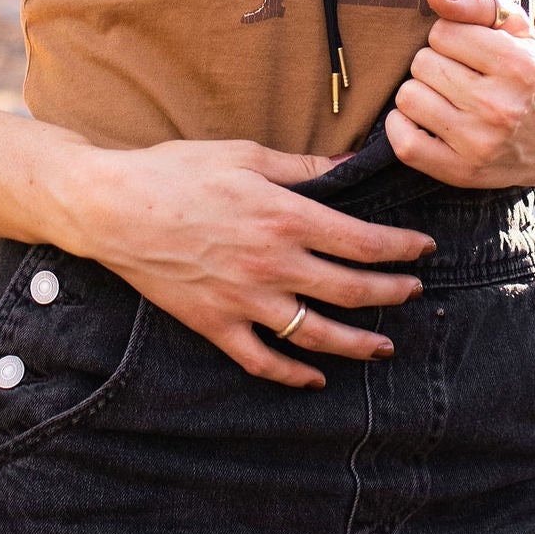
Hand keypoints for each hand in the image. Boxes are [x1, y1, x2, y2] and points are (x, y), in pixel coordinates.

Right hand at [61, 138, 431, 389]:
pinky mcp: (215, 324)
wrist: (112, 208)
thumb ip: (300, 165)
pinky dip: (292, 375)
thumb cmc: (175, 172)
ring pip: (317, 333)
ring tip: (382, 346)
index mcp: (287, 217)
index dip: (401, 248)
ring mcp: (245, 300)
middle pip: (352, 290)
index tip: (423, 249)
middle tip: (413, 292)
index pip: (364, 242)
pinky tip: (315, 378)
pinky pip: (262, 360)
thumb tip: (346, 164)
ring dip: (357, 343)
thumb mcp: (244, 155)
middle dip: (392, 293)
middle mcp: (274, 264)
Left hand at [384, 0, 534, 188]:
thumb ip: (477, 3)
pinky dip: (401, 125)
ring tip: (444, 97)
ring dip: (419, 92)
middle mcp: (500, 108)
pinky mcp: (460, 172)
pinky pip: (404, 142)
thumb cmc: (526, 75)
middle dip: (434, 63)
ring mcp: (480, 144)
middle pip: (422, 63)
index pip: (443, 32)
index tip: (466, 50)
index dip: (449, 36)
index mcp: (519, 68)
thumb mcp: (516, 32)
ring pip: (408, 97)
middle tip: (456, 76)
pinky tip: (421, 118)